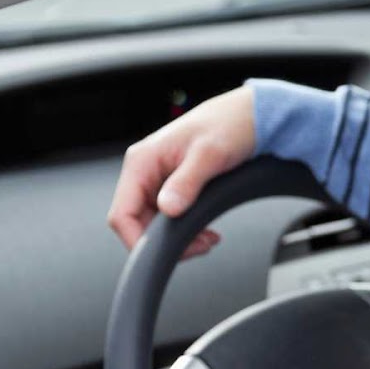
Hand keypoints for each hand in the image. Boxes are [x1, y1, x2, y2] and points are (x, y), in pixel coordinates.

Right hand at [107, 86, 254, 258]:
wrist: (247, 115)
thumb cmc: (228, 124)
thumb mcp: (209, 155)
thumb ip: (186, 183)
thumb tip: (168, 209)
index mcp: (142, 160)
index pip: (121, 214)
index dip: (137, 240)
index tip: (163, 253)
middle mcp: (144, 170)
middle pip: (136, 223)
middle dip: (165, 242)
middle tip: (200, 245)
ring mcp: (157, 179)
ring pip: (153, 224)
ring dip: (178, 238)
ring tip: (207, 239)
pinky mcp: (172, 185)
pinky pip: (168, 217)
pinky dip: (186, 229)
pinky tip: (206, 231)